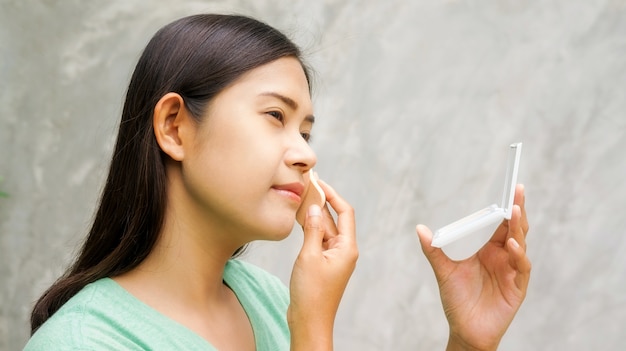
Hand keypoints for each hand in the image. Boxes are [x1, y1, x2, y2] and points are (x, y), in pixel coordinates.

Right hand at [288, 179, 357, 349]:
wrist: (309, 322)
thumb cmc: (312, 294)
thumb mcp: (309, 256)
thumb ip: (313, 230)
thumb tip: (316, 207)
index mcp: (347, 247)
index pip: (345, 212)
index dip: (333, 194)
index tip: (319, 182)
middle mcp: (344, 250)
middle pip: (336, 219)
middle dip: (323, 201)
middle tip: (307, 185)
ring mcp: (334, 257)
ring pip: (326, 229)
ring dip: (316, 214)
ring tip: (301, 197)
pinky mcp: (323, 264)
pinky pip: (319, 239)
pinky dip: (311, 228)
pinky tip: (300, 219)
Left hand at [417, 184, 530, 350]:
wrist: (465, 330)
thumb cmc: (457, 299)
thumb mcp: (444, 271)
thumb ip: (434, 250)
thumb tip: (420, 229)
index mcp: (488, 249)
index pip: (499, 223)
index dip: (505, 207)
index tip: (510, 189)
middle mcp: (503, 256)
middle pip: (514, 228)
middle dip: (517, 209)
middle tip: (517, 190)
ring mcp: (512, 271)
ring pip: (520, 244)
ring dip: (518, 228)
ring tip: (514, 212)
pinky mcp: (517, 287)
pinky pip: (521, 267)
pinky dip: (518, 255)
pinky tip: (512, 246)